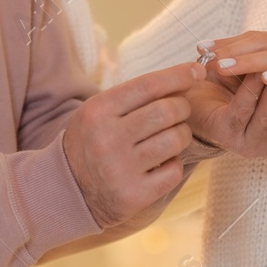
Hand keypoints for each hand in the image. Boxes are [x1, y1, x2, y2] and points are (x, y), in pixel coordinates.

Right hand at [61, 60, 202, 226]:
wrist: (69, 190)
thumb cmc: (93, 141)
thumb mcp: (100, 112)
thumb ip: (136, 96)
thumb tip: (185, 77)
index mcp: (98, 111)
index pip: (148, 85)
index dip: (179, 75)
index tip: (197, 71)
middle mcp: (108, 139)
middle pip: (168, 111)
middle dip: (183, 107)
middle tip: (180, 111)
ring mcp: (121, 169)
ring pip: (176, 139)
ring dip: (182, 135)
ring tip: (171, 137)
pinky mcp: (134, 195)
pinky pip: (174, 170)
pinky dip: (174, 164)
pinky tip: (161, 163)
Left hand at [204, 31, 266, 168]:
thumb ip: (265, 77)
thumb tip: (224, 69)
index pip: (257, 37)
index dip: (228, 42)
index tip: (199, 48)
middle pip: (265, 40)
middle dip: (232, 48)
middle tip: (205, 56)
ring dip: (249, 60)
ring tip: (224, 67)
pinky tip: (262, 79)